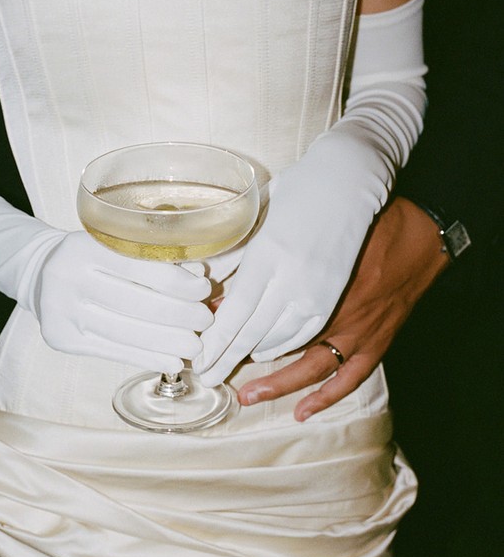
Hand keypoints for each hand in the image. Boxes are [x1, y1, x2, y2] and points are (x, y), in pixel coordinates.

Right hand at [32, 231, 212, 372]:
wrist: (41, 274)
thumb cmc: (92, 257)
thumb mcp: (115, 245)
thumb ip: (153, 258)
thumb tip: (199, 278)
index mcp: (84, 246)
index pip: (141, 268)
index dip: (178, 282)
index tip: (204, 290)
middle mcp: (68, 277)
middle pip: (136, 303)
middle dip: (179, 315)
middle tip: (206, 321)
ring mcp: (61, 311)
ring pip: (127, 333)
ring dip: (168, 343)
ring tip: (195, 346)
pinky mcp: (61, 338)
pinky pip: (113, 351)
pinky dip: (147, 358)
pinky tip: (171, 362)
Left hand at [194, 136, 391, 385]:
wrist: (357, 180)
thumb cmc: (304, 188)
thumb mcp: (262, 215)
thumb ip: (235, 252)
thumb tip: (207, 280)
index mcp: (269, 256)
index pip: (235, 312)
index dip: (216, 341)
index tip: (199, 359)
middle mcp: (294, 281)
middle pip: (253, 333)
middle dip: (227, 358)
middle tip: (207, 375)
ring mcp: (321, 294)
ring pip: (281, 340)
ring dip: (254, 357)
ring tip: (230, 368)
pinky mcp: (341, 300)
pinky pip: (311, 338)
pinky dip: (287, 351)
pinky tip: (269, 358)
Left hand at [236, 198, 449, 418]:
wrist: (422, 235)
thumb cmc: (368, 224)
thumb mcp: (316, 225)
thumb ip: (277, 245)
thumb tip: (236, 265)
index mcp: (315, 278)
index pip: (263, 308)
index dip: (233, 322)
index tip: (209, 329)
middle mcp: (333, 310)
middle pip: (280, 340)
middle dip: (245, 355)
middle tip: (217, 369)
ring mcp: (356, 330)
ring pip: (310, 365)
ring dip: (279, 383)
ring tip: (248, 396)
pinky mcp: (375, 342)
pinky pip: (348, 377)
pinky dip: (325, 396)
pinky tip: (302, 412)